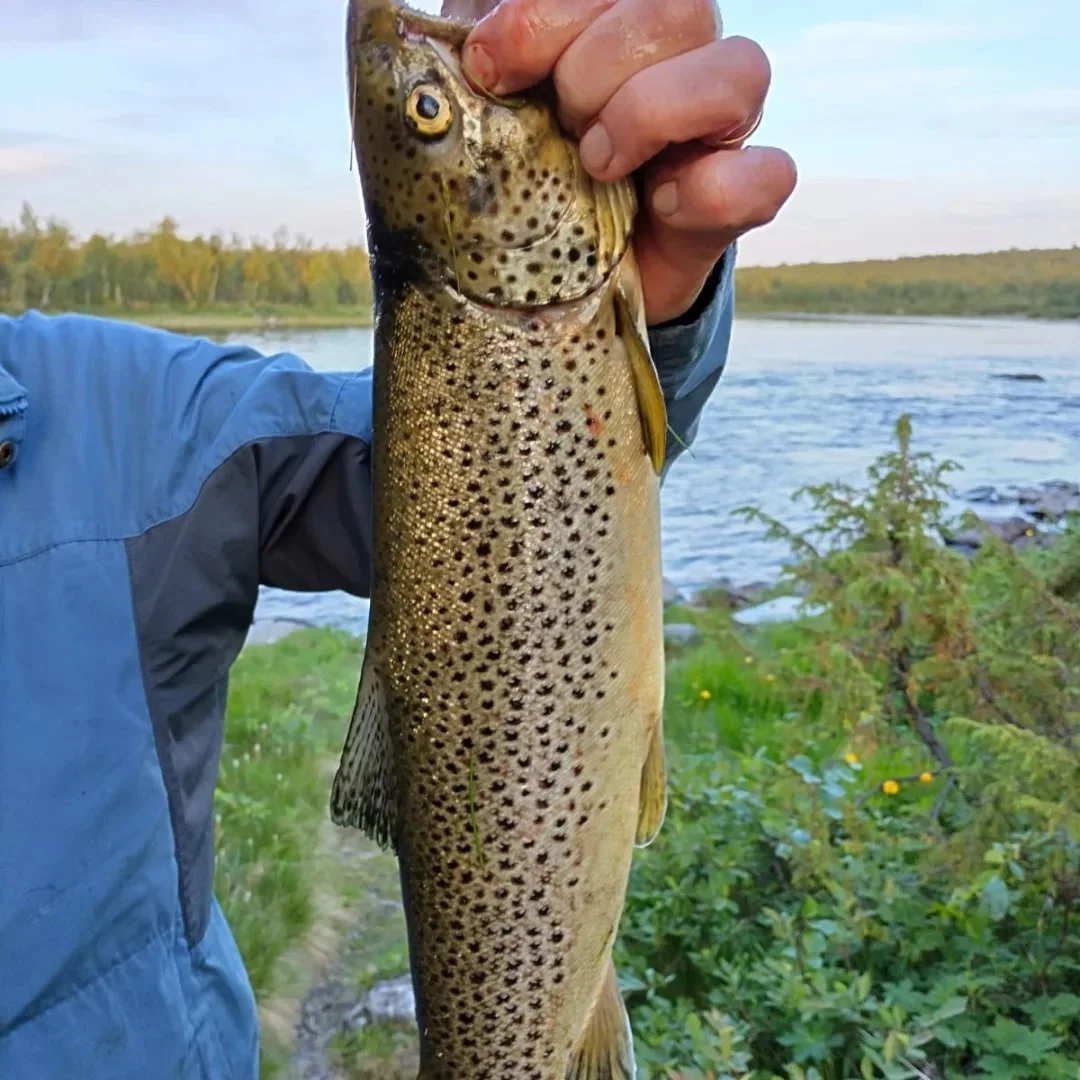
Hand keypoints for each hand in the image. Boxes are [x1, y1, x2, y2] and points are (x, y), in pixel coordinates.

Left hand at [442, 0, 795, 324]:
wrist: (540, 286)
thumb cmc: (504, 183)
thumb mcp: (472, 114)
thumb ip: (465, 56)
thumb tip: (407, 16)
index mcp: (608, 23)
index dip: (544, 11)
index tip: (489, 66)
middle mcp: (675, 60)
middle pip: (679, 4)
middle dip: (593, 65)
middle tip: (554, 124)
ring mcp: (716, 130)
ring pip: (739, 71)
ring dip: (650, 114)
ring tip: (595, 164)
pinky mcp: (734, 202)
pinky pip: (767, 176)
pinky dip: (711, 189)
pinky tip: (656, 206)